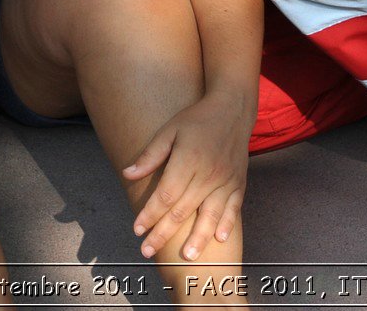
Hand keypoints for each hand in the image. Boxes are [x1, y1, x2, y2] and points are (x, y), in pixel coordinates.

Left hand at [122, 90, 254, 260]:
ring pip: (209, 215)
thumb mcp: (169, 130)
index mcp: (188, 160)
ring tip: (185, 257)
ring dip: (197, 238)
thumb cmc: (196, 119)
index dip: (149, 214)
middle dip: (163, 233)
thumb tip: (127, 174)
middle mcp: (208, 173)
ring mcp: (226, 180)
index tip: (137, 230)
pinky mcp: (238, 183)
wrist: (233, 109)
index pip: (165, 195)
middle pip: (183, 210)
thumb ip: (151, 155)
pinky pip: (233, 208)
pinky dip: (226, 225)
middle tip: (147, 251)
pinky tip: (219, 240)